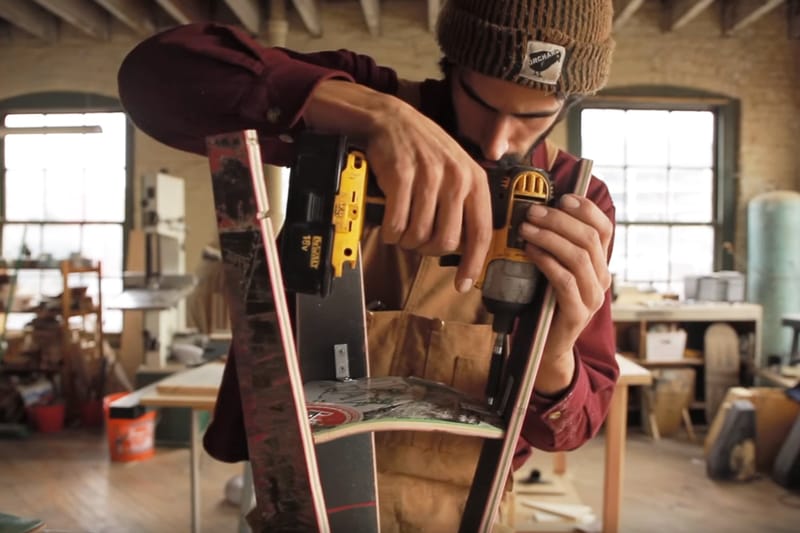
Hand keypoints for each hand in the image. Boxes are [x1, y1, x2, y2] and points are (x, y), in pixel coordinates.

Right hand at [304, 80, 491, 291]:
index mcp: (474, 180)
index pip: (481, 232)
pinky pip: (396, 224)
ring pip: (419, 235)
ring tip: (402, 230)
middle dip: (428, 250)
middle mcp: (456, 178)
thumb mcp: (455, 170)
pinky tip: (390, 224)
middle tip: (417, 243)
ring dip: (406, 241)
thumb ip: (464, 204)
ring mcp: (429, 177)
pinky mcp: (401, 177)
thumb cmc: (423, 149)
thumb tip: (466, 247)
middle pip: (446, 241)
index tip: (463, 283)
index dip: (473, 264)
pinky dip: (390, 232)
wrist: (391, 119)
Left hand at [517, 194, 613, 393]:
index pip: (603, 230)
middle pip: (588, 239)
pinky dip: (547, 261)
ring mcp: (592, 297)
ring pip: (578, 257)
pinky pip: (565, 280)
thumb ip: (554, 246)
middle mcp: (602, 279)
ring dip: (549, 238)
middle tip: (532, 212)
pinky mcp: (577, 313)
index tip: (563, 198)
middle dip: (559, 220)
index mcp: (599, 265)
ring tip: (526, 229)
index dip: (586, 210)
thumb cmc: (545, 304)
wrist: (545, 347)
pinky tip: (530, 252)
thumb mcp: (553, 270)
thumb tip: (538, 211)